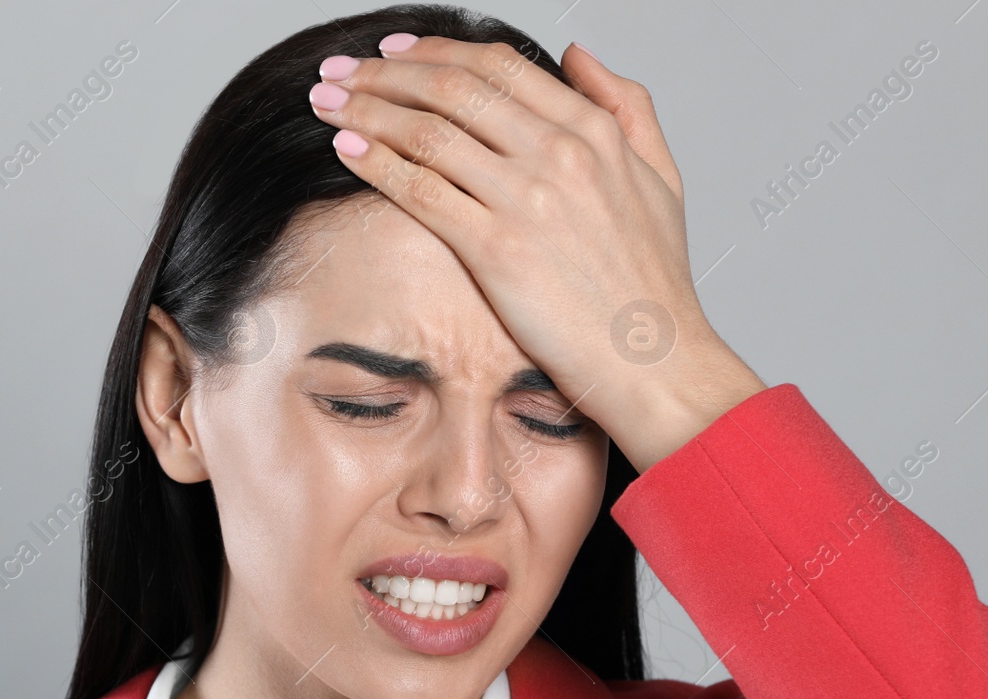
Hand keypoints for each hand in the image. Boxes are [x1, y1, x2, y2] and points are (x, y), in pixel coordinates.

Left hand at [307, 34, 765, 470]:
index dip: (434, 50)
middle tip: (340, 70)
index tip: (393, 49)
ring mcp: (527, 200)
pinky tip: (347, 149)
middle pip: (452, 88)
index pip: (498, 66)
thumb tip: (575, 53)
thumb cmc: (652, 282)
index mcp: (594, 130)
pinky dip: (377, 162)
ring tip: (326, 102)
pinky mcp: (497, 250)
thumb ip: (626, 103)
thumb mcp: (661, 176)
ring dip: (366, 108)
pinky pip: (422, 190)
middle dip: (384, 71)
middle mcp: (560, 154)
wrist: (654, 360)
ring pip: (428, 131)